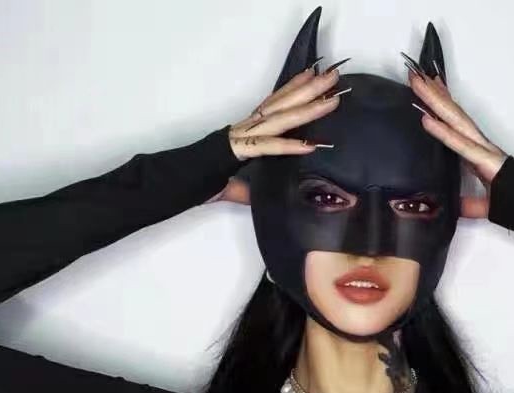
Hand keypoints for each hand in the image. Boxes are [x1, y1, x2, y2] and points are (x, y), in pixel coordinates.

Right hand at [209, 59, 349, 203]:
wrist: (180, 180)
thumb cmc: (203, 178)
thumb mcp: (236, 185)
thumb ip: (251, 189)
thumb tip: (262, 197)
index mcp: (247, 130)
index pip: (275, 104)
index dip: (294, 88)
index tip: (313, 74)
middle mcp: (247, 127)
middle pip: (283, 104)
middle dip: (310, 89)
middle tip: (333, 75)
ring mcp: (244, 136)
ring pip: (280, 119)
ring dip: (307, 109)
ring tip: (331, 100)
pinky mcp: (239, 151)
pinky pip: (268, 147)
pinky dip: (288, 146)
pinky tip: (309, 145)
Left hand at [406, 67, 507, 218]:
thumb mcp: (482, 205)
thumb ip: (468, 204)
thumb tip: (454, 206)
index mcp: (478, 153)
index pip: (455, 124)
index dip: (442, 106)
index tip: (428, 89)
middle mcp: (480, 145)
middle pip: (452, 114)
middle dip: (433, 93)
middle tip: (414, 74)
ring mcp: (483, 150)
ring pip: (455, 120)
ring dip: (435, 101)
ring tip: (417, 83)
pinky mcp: (484, 161)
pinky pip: (459, 144)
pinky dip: (443, 132)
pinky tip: (427, 120)